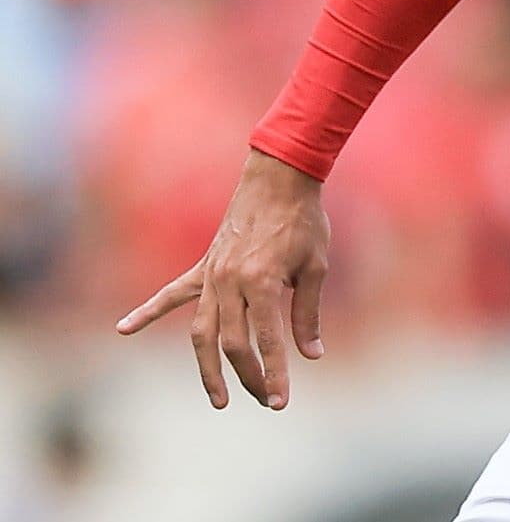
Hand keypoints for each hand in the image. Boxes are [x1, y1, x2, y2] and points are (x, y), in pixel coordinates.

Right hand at [117, 149, 331, 409]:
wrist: (279, 178)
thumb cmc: (304, 221)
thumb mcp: (316, 267)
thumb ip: (308, 313)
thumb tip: (311, 355)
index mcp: (262, 283)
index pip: (267, 341)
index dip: (274, 374)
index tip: (281, 401)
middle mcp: (230, 282)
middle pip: (231, 344)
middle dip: (249, 376)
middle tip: (264, 400)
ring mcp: (212, 275)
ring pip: (201, 332)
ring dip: (207, 367)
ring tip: (218, 398)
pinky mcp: (204, 267)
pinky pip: (172, 294)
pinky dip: (148, 311)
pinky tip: (124, 329)